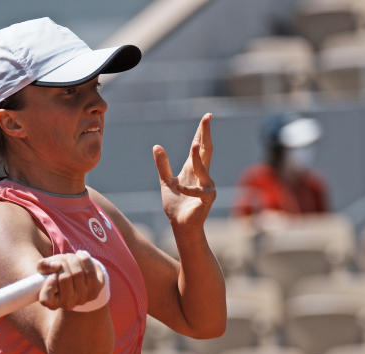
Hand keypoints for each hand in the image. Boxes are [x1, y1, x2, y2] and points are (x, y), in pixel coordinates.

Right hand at [36, 251, 106, 310]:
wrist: (77, 276)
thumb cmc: (57, 273)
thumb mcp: (45, 269)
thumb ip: (44, 265)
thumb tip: (57, 266)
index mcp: (52, 302)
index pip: (45, 299)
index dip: (48, 285)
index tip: (52, 275)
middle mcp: (68, 304)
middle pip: (65, 278)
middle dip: (63, 262)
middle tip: (62, 260)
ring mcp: (84, 298)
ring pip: (78, 272)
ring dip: (73, 259)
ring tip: (70, 258)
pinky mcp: (97, 288)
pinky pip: (91, 270)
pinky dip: (84, 258)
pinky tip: (80, 256)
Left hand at [153, 113, 215, 227]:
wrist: (181, 226)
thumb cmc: (176, 206)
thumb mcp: (165, 182)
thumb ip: (162, 165)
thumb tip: (157, 146)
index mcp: (192, 169)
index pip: (198, 147)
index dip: (201, 132)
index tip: (206, 117)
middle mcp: (202, 175)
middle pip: (206, 150)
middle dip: (206, 134)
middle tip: (208, 118)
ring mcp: (206, 186)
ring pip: (203, 168)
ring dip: (199, 157)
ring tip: (195, 144)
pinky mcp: (206, 199)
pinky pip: (198, 191)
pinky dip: (189, 190)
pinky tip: (180, 188)